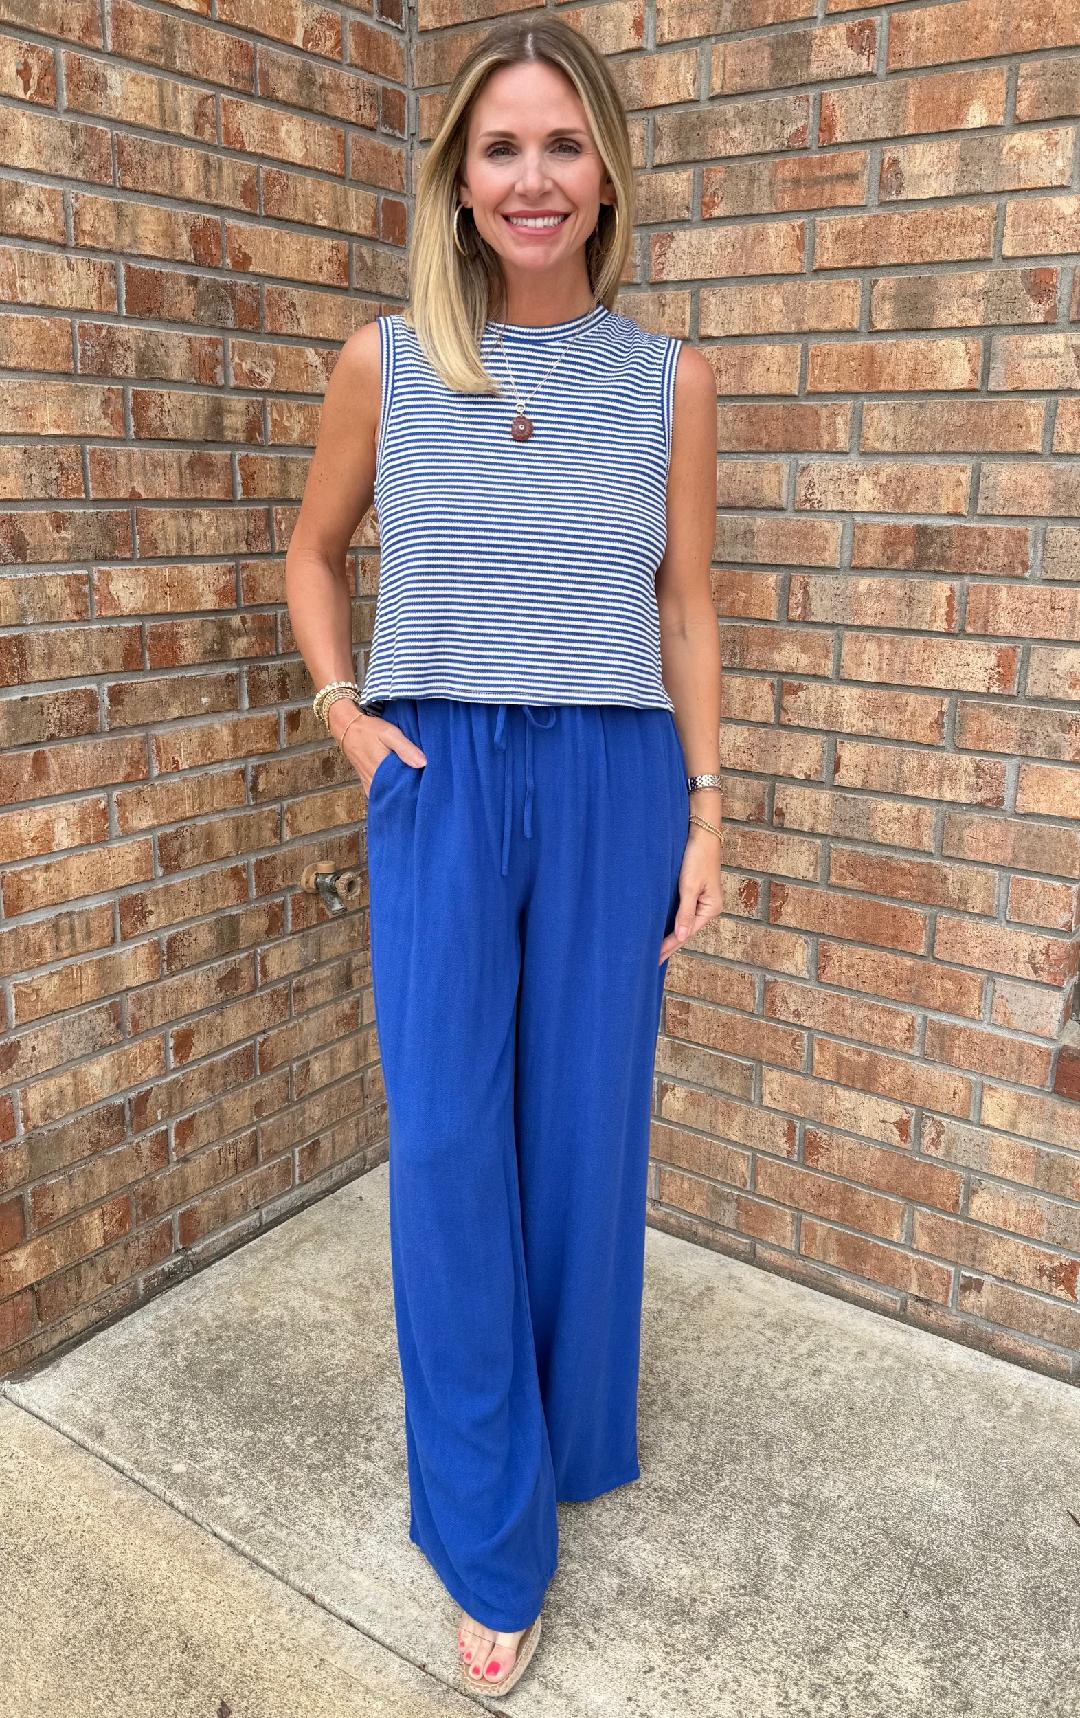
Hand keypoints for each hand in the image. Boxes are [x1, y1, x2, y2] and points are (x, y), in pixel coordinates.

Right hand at [328, 705, 426, 792]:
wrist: (347, 730)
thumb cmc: (370, 731)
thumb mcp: (390, 734)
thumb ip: (406, 749)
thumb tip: (424, 764)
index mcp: (383, 772)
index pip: (406, 788)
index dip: (418, 787)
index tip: (429, 783)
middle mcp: (375, 782)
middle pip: (398, 794)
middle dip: (411, 791)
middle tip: (424, 785)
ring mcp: (370, 786)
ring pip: (389, 795)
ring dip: (401, 792)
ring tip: (415, 787)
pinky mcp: (367, 785)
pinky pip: (381, 794)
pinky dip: (390, 793)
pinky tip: (399, 788)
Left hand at [658, 825, 722, 963]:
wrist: (702, 833)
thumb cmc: (697, 857)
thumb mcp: (689, 886)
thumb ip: (685, 912)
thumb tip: (682, 936)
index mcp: (711, 908)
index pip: (686, 933)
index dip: (669, 946)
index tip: (654, 958)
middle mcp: (708, 907)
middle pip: (686, 931)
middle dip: (670, 945)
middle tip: (652, 961)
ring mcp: (702, 900)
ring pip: (684, 923)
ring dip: (670, 935)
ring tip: (656, 950)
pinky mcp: (695, 892)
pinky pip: (683, 913)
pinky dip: (672, 922)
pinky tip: (663, 929)